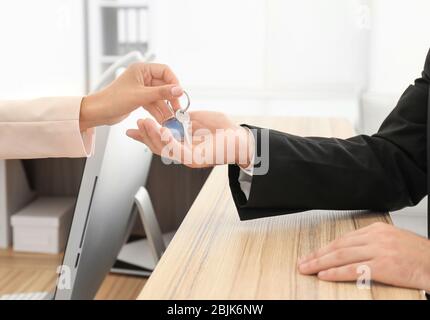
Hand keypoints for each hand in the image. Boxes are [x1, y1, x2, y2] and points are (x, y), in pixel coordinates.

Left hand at [79, 63, 182, 130]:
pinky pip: (154, 103)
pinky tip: (163, 119)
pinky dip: (158, 111)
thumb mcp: (140, 96)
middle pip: (164, 85)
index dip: (174, 82)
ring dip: (165, 107)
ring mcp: (141, 88)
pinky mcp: (140, 98)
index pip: (165, 71)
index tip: (179, 94)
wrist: (98, 112)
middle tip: (177, 109)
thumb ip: (161, 93)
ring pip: (160, 96)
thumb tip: (179, 89)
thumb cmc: (113, 100)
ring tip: (171, 118)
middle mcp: (143, 77)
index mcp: (142, 69)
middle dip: (170, 98)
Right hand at [126, 111, 253, 167]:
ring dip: (153, 137)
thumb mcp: (200, 119)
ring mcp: (189, 158)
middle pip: (158, 147)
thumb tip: (172, 115)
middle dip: (145, 136)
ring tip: (144, 124)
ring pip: (165, 150)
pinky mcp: (196, 159)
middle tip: (136, 123)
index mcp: (184, 145)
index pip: (161, 142)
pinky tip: (161, 130)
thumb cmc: (225, 130)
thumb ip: (185, 119)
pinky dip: (168, 141)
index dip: (147, 135)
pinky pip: (178, 151)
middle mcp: (185, 154)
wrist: (242, 138)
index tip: (134, 127)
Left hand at [297, 222, 429, 291]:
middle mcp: (375, 237)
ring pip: (341, 256)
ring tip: (306, 269)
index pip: (343, 239)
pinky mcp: (384, 266)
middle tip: (302, 262)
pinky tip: (324, 275)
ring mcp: (379, 251)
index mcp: (376, 230)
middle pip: (338, 246)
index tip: (312, 254)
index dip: (324, 248)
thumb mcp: (392, 241)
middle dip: (317, 255)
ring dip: (320, 263)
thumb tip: (350, 252)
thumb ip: (371, 243)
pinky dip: (336, 273)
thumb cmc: (417, 255)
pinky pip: (354, 270)